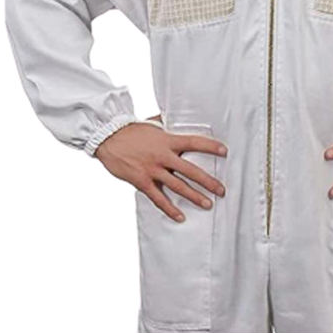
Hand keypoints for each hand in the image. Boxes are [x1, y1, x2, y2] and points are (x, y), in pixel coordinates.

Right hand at [94, 118, 227, 222]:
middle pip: (191, 170)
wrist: (108, 138)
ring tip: (208, 204)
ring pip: (178, 186)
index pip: (194, 142)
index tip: (224, 151)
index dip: (210, 146)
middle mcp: (162, 156)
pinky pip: (158, 198)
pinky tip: (180, 216)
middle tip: (222, 190)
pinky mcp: (141, 181)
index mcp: (167, 140)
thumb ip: (164, 123)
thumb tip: (173, 116)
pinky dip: (169, 209)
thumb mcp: (151, 124)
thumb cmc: (130, 130)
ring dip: (194, 196)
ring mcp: (152, 169)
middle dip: (208, 181)